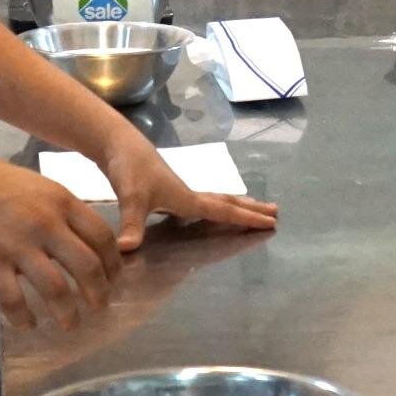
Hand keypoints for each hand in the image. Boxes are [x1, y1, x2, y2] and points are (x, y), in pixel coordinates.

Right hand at [0, 146, 121, 334]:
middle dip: (98, 293)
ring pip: (55, 289)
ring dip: (67, 313)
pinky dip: (24, 317)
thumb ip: (59, 210)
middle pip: (87, 267)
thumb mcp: (36, 185)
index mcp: (61, 201)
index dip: (112, 263)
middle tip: (100, 307)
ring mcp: (17, 244)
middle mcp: (46, 223)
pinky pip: (14, 299)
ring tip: (70, 324)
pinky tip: (27, 324)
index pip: (102, 237)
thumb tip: (79, 238)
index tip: (114, 278)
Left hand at [90, 143, 279, 255]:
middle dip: (252, 209)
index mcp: (188, 200)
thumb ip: (131, 225)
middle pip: (228, 203)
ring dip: (238, 205)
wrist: (119, 146)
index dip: (248, 219)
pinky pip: (204, 200)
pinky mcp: (170, 190)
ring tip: (255, 207)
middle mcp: (190, 195)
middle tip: (276, 213)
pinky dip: (217, 205)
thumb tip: (127, 249)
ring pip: (217, 200)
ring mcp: (181, 191)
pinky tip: (211, 210)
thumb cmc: (129, 171)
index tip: (272, 223)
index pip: (225, 212)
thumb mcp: (130, 200)